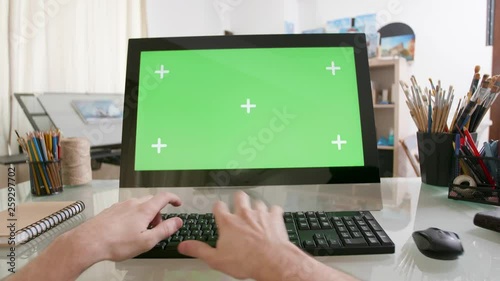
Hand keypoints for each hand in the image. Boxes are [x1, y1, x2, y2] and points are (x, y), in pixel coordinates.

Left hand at [68, 192, 182, 261]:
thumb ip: (165, 230)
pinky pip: (128, 209)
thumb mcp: (147, 241)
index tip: (178, 203)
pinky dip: (133, 216)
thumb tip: (178, 221)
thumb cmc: (116, 243)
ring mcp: (121, 206)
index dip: (174, 198)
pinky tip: (126, 231)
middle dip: (158, 213)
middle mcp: (133, 204)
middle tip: (156, 227)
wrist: (89, 242)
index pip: (164, 197)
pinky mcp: (112, 210)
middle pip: (152, 201)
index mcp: (144, 210)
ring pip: (139, 205)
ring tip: (140, 232)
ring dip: (145, 215)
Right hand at [178, 191, 291, 279]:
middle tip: (238, 204)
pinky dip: (273, 212)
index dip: (218, 207)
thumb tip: (184, 246)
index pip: (219, 207)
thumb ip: (199, 250)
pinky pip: (275, 208)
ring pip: (257, 202)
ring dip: (256, 207)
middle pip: (239, 197)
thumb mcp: (216, 259)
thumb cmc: (246, 260)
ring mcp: (260, 214)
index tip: (219, 210)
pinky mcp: (275, 217)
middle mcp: (244, 214)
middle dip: (238, 199)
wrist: (271, 260)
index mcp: (228, 223)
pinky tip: (273, 217)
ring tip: (256, 213)